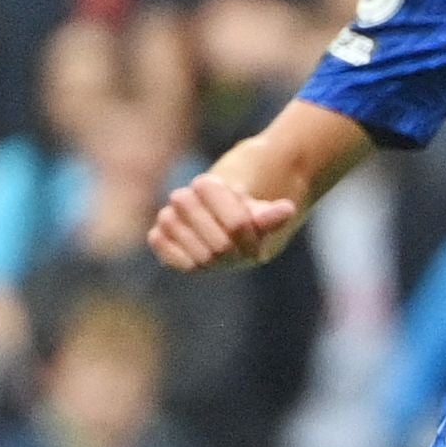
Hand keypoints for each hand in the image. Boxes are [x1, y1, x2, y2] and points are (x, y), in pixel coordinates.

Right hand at [149, 170, 298, 270]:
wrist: (219, 224)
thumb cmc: (244, 219)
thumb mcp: (262, 216)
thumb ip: (272, 214)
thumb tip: (287, 210)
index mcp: (209, 184)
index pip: (236, 223)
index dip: (251, 239)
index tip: (256, 241)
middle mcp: (183, 197)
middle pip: (219, 243)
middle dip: (236, 253)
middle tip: (239, 252)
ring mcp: (168, 217)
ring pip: (199, 253)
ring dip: (215, 260)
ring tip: (222, 254)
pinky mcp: (158, 237)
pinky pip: (169, 256)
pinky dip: (188, 262)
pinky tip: (200, 260)